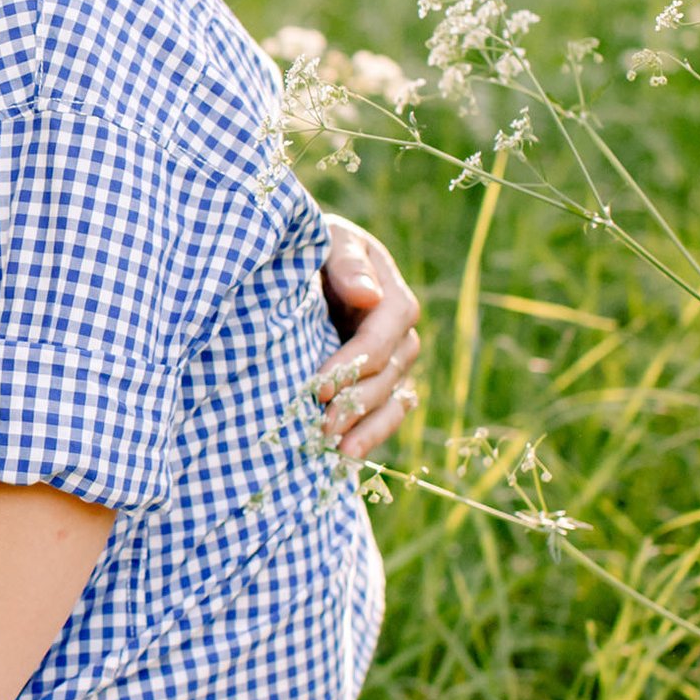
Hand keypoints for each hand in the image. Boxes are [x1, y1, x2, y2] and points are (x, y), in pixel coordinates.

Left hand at [313, 215, 422, 462]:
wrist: (300, 266)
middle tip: (323, 427)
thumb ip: (346, 263)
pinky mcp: (376, 384)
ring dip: (368, 427)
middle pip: (390, 372)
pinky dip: (369, 436)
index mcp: (390, 295)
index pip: (385, 332)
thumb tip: (366, 296)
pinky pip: (384, 414)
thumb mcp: (328, 240)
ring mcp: (391, 362)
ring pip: (392, 399)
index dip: (355, 361)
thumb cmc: (312, 248)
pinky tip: (346, 459)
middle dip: (357, 401)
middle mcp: (399, 333)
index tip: (318, 385)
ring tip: (340, 452)